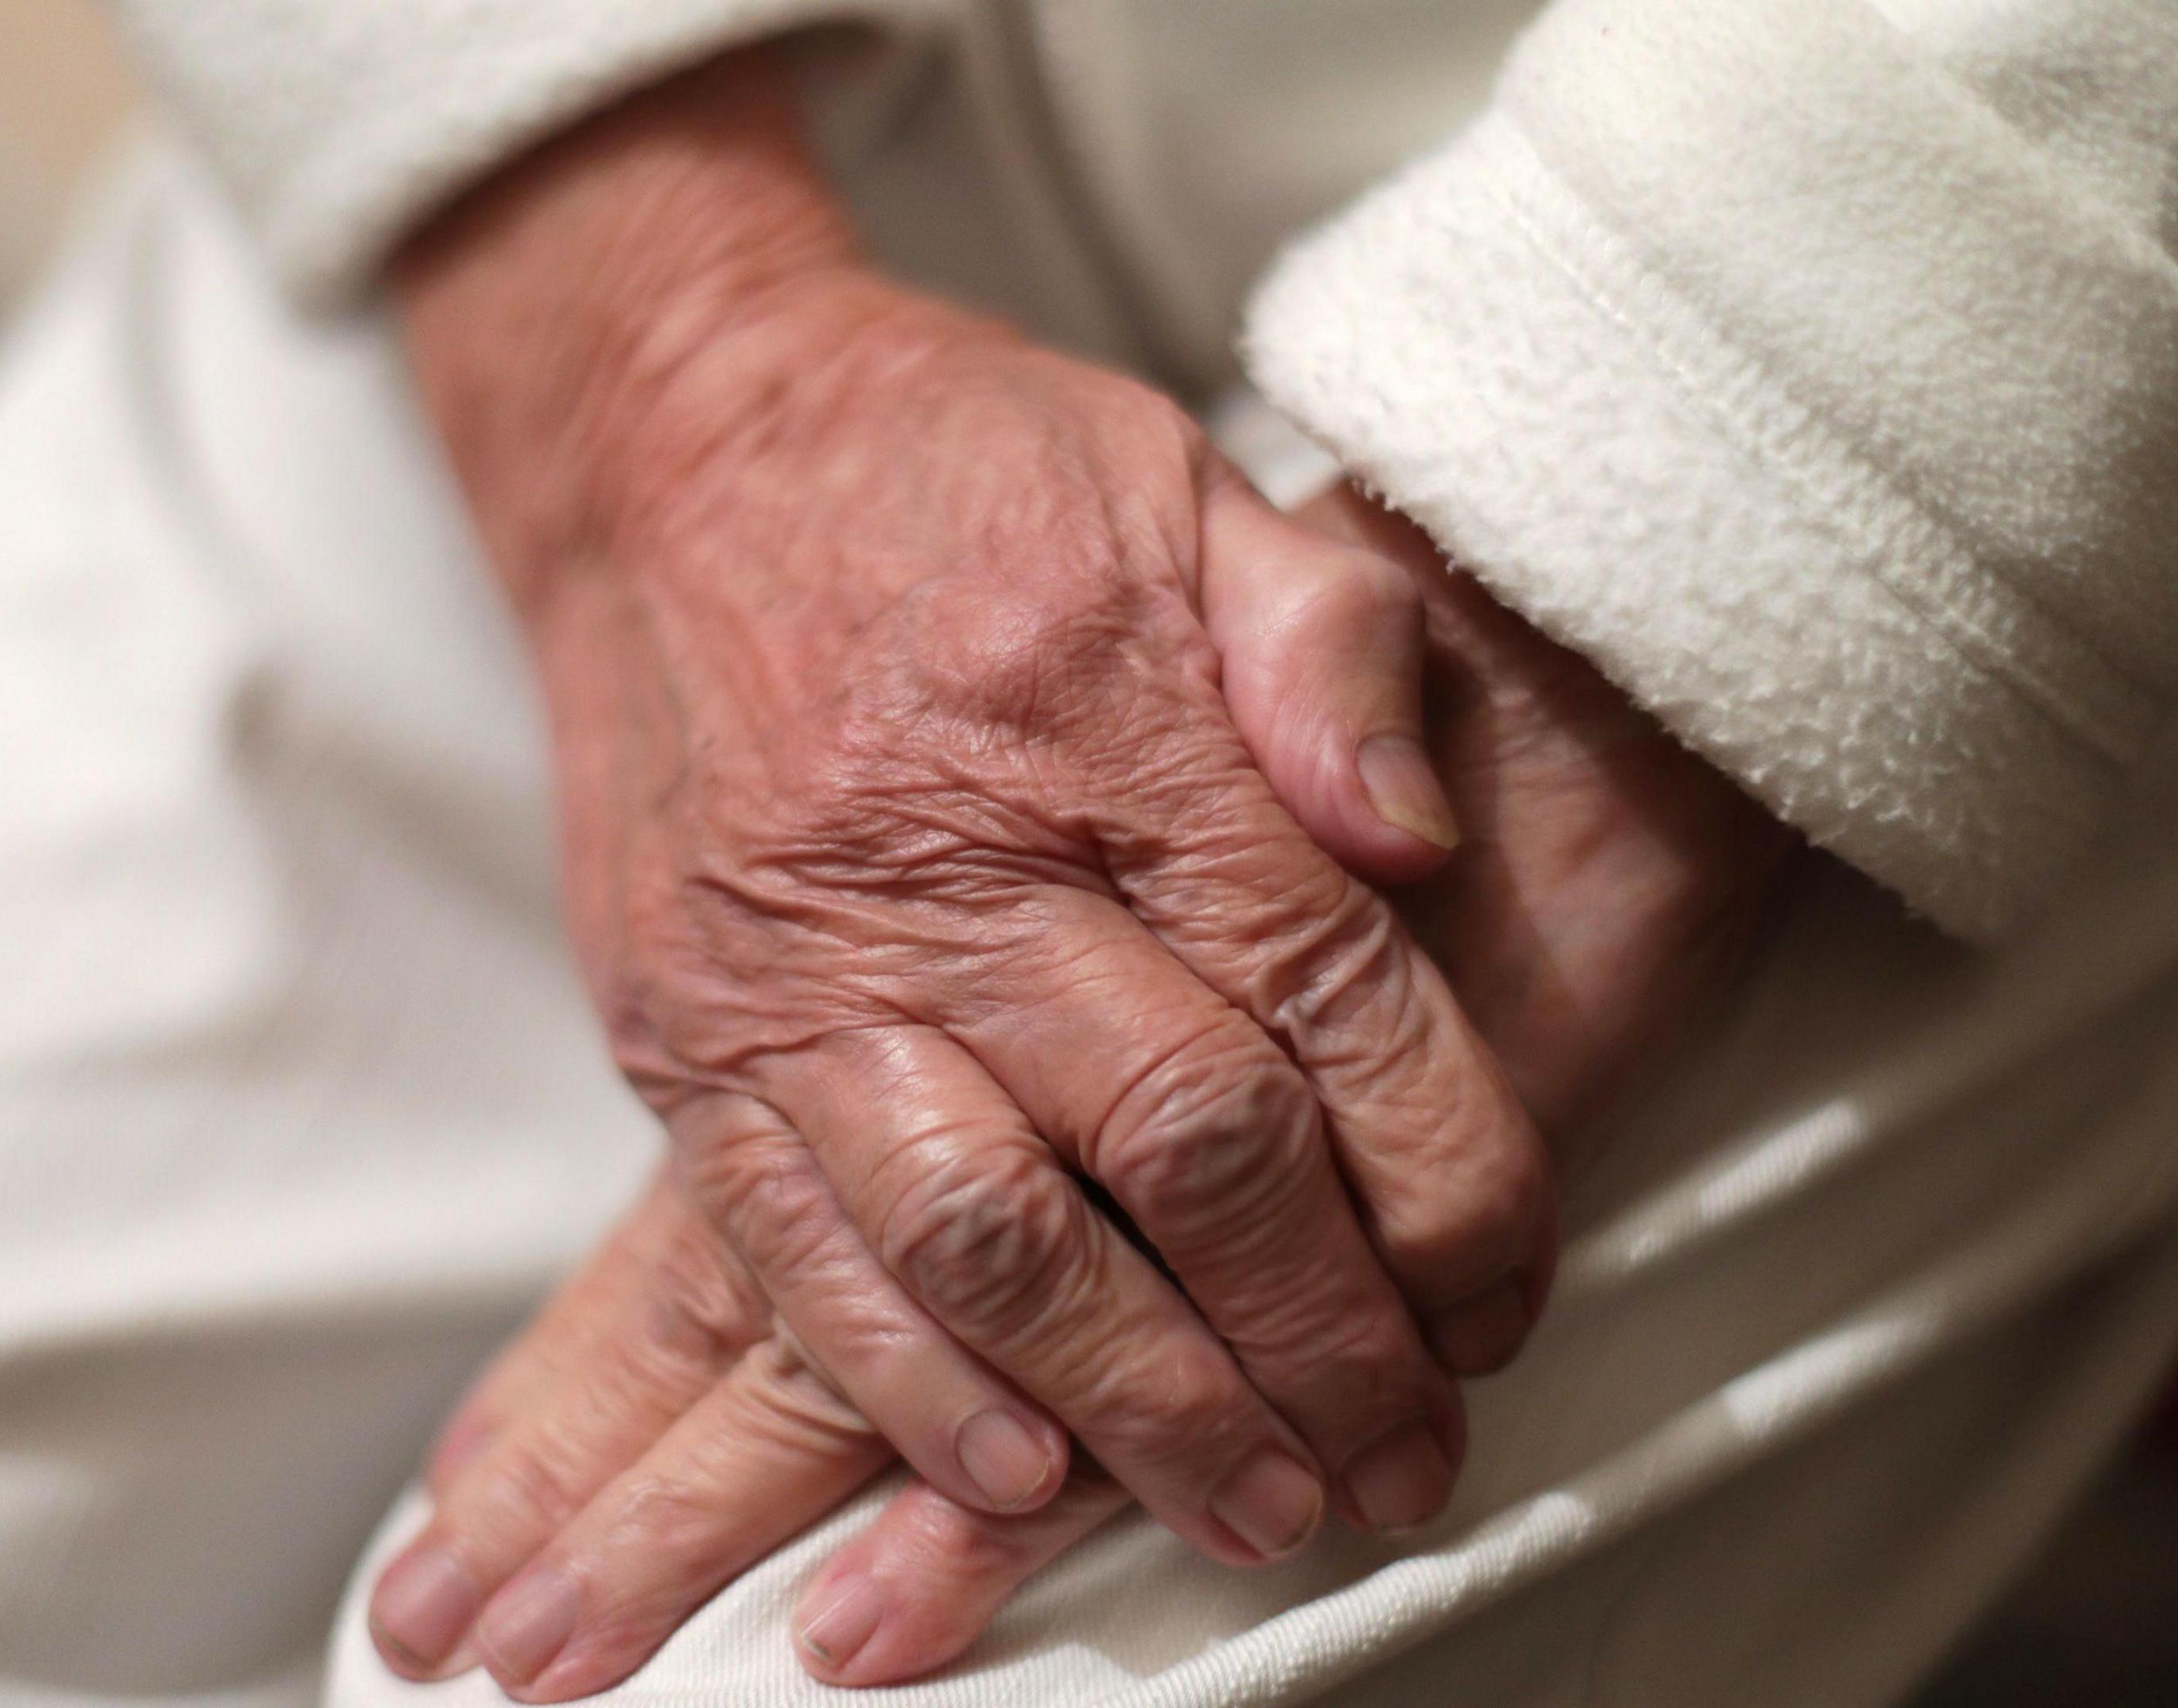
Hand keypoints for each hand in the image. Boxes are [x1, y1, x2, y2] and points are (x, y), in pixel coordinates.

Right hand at [369, 49, 1555, 1687]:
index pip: (1327, 1000)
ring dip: (1141, 1405)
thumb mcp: (1186, 486)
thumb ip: (1332, 651)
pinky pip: (793, 1251)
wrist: (673, 443)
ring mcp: (800, 966)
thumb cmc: (957, 469)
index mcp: (1113, 725)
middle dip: (1319, 1340)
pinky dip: (909, 1387)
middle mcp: (956, 863)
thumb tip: (1425, 844)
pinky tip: (1014, 1477)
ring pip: (994, 1240)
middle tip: (1402, 1461)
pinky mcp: (683, 1034)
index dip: (1446, 1179)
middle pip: (1185, 1149)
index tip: (1504, 1294)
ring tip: (1254, 1512)